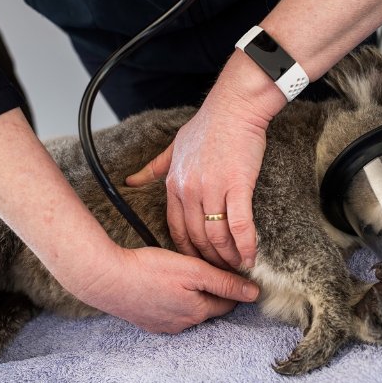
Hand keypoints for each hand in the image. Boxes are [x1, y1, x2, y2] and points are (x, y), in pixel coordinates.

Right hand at [71, 245, 259, 332]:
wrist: (106, 279)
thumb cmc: (150, 270)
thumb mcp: (194, 270)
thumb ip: (225, 282)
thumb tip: (254, 294)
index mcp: (198, 311)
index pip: (228, 302)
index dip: (233, 286)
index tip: (232, 272)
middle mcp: (183, 324)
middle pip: (209, 307)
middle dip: (212, 291)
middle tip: (206, 269)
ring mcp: (163, 325)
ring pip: (189, 309)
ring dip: (192, 295)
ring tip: (184, 275)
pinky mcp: (147, 321)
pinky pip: (169, 311)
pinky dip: (172, 299)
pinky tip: (165, 285)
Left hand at [127, 52, 284, 269]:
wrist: (234, 108)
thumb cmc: (208, 125)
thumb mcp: (173, 147)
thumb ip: (153, 168)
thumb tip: (131, 181)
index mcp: (174, 185)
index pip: (176, 229)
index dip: (187, 251)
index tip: (198, 263)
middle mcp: (190, 191)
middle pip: (197, 238)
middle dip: (209, 260)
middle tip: (222, 274)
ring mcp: (212, 189)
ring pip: (217, 236)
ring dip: (228, 258)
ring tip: (238, 270)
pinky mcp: (237, 186)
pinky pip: (239, 225)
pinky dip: (246, 246)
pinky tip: (251, 258)